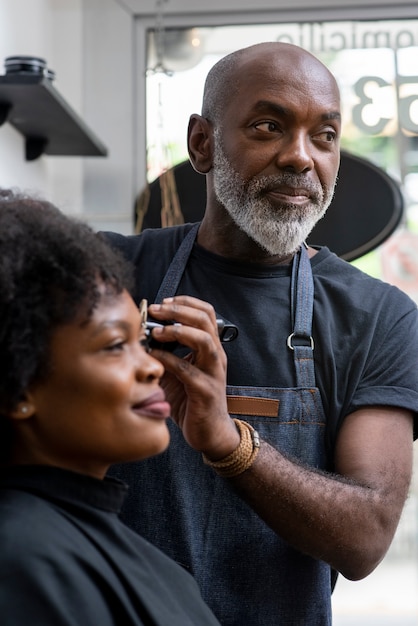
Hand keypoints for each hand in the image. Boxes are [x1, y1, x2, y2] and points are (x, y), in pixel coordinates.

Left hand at [147, 296, 239, 458]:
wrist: (209, 432)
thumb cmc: (191, 400)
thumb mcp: (177, 371)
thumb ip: (165, 353)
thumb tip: (141, 337)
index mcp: (211, 348)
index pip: (206, 313)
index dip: (185, 303)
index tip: (163, 302)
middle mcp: (216, 356)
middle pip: (205, 320)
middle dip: (178, 311)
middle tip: (156, 310)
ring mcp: (213, 373)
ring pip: (204, 340)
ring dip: (178, 331)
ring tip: (157, 331)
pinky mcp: (205, 391)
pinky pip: (188, 370)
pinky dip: (169, 360)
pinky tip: (154, 357)